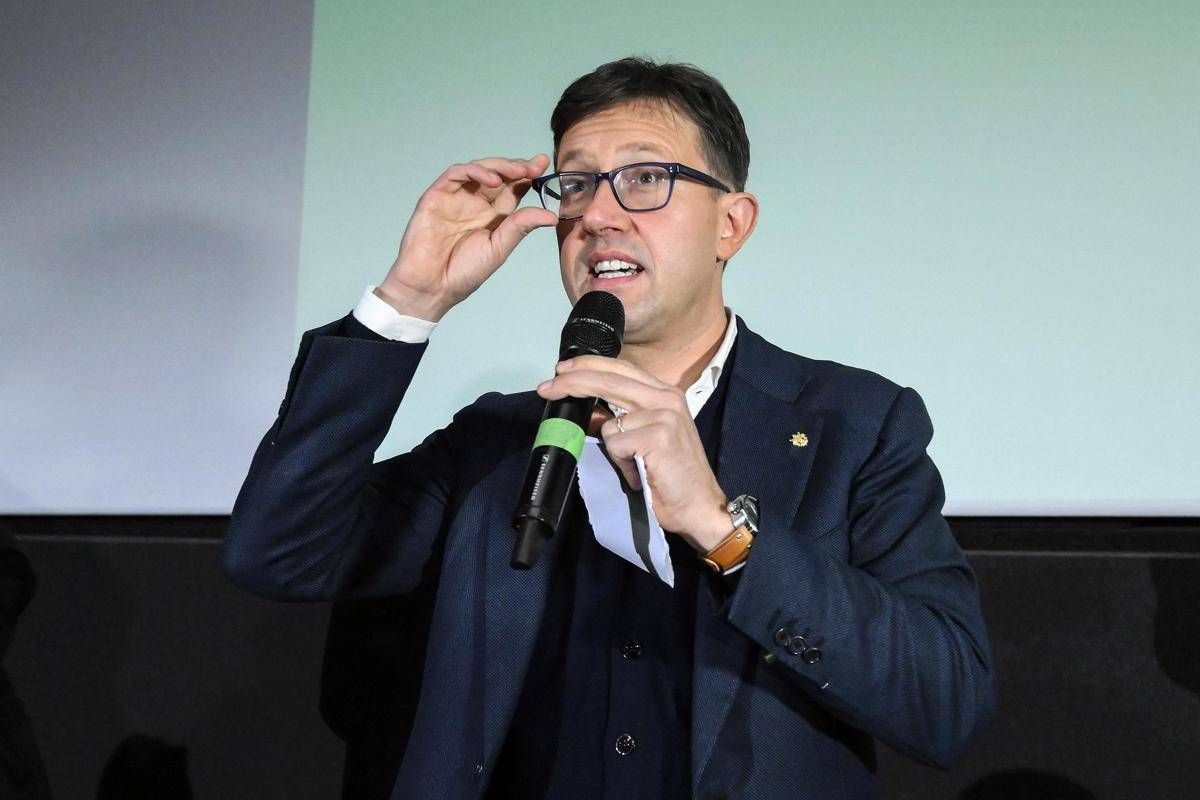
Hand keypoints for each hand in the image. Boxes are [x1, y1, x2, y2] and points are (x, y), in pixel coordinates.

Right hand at [376, 155, 559, 320]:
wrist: (432, 286)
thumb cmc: (464, 272)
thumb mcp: (499, 248)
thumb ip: (521, 227)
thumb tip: (552, 216)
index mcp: (492, 216)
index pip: (513, 188)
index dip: (528, 175)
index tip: (544, 164)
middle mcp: (475, 203)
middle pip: (498, 174)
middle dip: (517, 167)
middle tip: (535, 167)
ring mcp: (455, 197)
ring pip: (478, 169)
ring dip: (499, 166)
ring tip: (518, 172)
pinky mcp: (437, 195)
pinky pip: (456, 174)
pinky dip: (475, 171)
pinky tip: (493, 180)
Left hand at [536, 356, 732, 551]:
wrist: (699, 505)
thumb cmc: (672, 475)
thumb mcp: (646, 439)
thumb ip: (621, 420)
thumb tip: (590, 413)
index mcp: (665, 394)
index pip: (621, 368)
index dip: (588, 366)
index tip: (562, 371)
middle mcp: (667, 398)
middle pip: (609, 380)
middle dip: (572, 382)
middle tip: (546, 389)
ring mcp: (664, 415)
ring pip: (609, 423)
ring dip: (614, 450)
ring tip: (635, 465)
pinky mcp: (658, 436)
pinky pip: (616, 444)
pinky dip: (621, 463)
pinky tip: (641, 472)